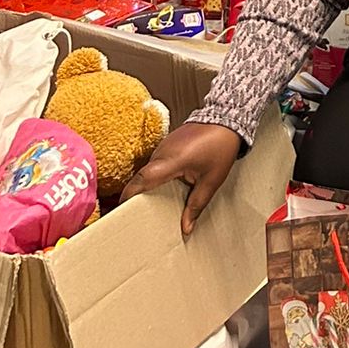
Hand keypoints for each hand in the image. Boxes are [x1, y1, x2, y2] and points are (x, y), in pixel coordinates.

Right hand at [122, 120, 242, 237]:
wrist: (226, 119)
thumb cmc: (221, 146)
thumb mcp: (211, 180)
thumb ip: (197, 205)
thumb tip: (186, 228)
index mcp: (172, 160)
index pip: (143, 178)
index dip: (130, 194)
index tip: (121, 210)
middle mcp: (163, 152)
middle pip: (141, 177)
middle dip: (134, 196)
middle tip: (133, 216)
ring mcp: (163, 146)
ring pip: (147, 170)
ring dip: (145, 186)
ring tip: (146, 206)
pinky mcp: (166, 144)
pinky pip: (154, 163)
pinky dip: (153, 177)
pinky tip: (160, 188)